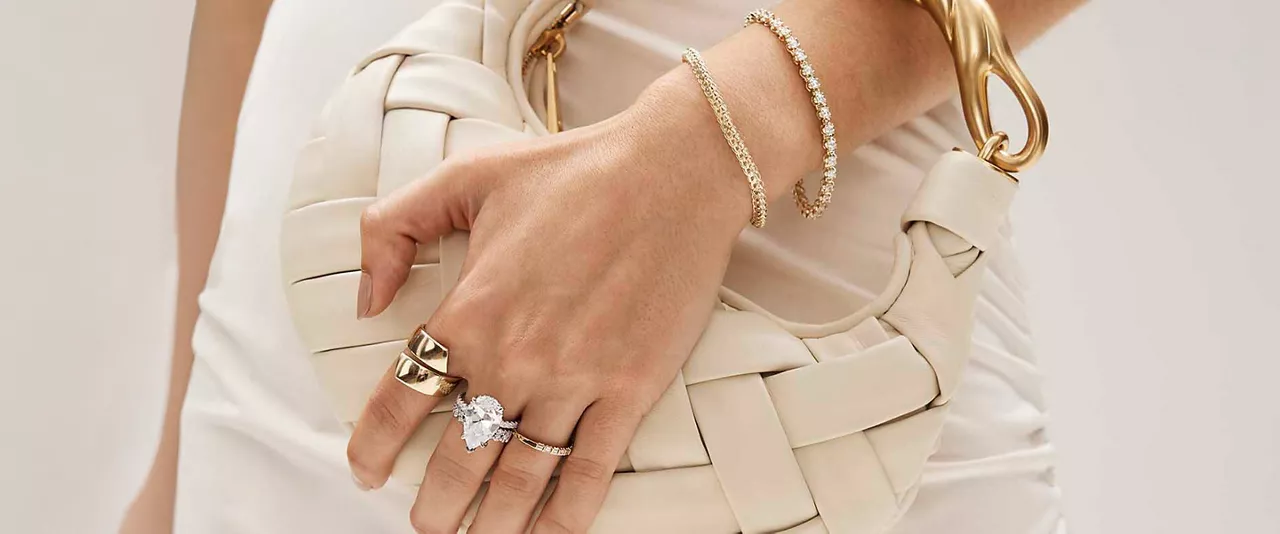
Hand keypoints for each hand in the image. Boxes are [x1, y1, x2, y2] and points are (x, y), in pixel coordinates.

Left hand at [345, 82, 749, 533]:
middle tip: (424, 524)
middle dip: (435, 504)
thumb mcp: (465, 175)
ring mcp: (576, 379)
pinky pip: (590, 472)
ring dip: (492, 523)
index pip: (402, 398)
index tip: (365, 470)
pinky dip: (566, 516)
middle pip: (459, 455)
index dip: (375, 445)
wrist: (675, 171)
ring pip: (520, 476)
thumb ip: (393, 228)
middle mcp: (516, 357)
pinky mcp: (630, 389)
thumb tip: (367, 299)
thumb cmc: (572, 170)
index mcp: (471, 309)